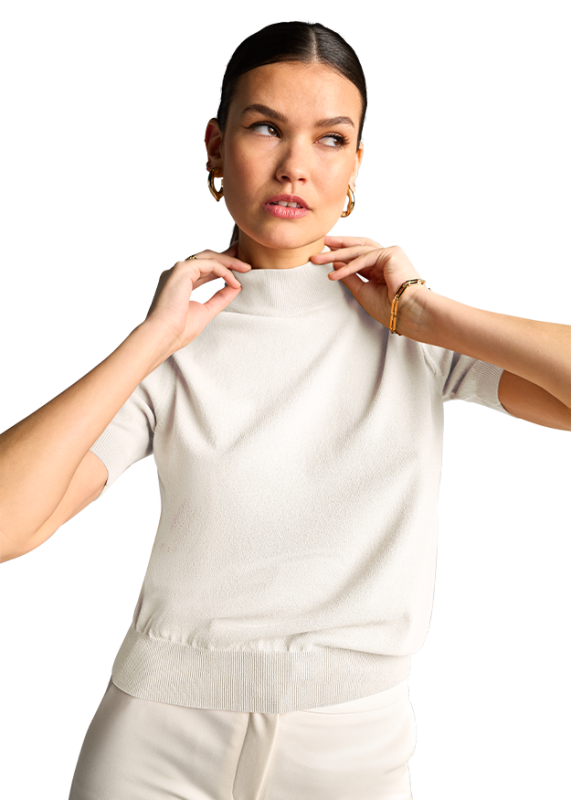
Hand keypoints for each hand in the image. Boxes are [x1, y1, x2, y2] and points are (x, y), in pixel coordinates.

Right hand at [144, 242, 251, 353]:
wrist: (163, 335)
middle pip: (207, 258)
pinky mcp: (182, 269)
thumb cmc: (179, 329)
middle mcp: (178, 273)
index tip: (240, 270)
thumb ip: (220, 298)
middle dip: (227, 258)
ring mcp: (178, 269)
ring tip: (246, 268)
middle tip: (246, 261)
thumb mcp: (206, 311)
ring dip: (229, 262)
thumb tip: (236, 286)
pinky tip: (235, 281)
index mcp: (181, 282)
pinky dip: (225, 271)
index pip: (204, 269)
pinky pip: (209, 264)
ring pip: (209, 257)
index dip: (222, 267)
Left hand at [311, 235, 425, 332]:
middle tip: (321, 244)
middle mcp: (387, 258)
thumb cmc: (390, 308)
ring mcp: (390, 254)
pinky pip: (364, 259)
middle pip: (358, 247)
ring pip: (358, 251)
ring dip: (337, 254)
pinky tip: (335, 274)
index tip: (324, 256)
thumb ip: (349, 276)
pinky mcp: (391, 254)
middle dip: (338, 246)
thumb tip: (335, 265)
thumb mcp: (362, 291)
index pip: (359, 257)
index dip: (341, 255)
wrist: (409, 312)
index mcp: (382, 268)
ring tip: (319, 257)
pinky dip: (348, 267)